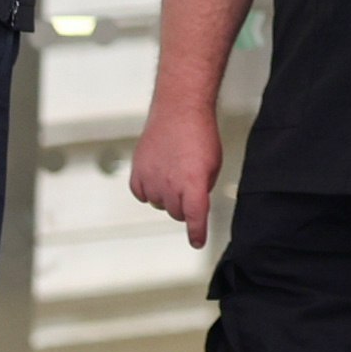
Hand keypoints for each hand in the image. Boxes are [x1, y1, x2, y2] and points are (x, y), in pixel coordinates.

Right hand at [126, 100, 219, 247]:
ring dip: (167, 196)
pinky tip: (156, 176)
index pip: (194, 219)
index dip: (196, 233)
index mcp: (193, 185)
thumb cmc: (199, 133)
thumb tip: (195, 201)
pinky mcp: (138, 172)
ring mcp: (152, 179)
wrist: (179, 109)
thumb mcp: (212, 165)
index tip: (197, 241)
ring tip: (174, 173)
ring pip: (159, 204)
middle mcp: (170, 186)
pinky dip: (148, 190)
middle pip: (177, 213)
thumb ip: (203, 188)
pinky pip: (141, 194)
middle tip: (189, 186)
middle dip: (185, 205)